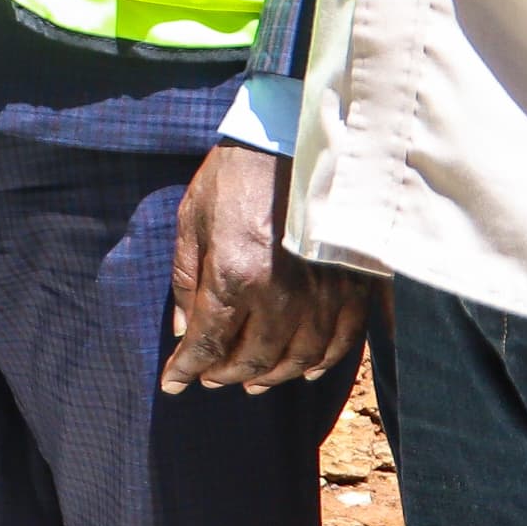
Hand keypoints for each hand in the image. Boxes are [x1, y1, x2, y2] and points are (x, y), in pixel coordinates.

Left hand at [165, 141, 375, 393]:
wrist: (293, 140)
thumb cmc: (233, 177)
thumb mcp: (190, 223)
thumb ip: (184, 281)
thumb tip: (182, 330)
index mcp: (234, 277)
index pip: (209, 342)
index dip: (188, 369)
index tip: (172, 384)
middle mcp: (281, 294)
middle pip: (254, 357)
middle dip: (226, 374)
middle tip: (210, 380)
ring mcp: (323, 293)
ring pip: (299, 358)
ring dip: (272, 376)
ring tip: (251, 382)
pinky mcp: (354, 285)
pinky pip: (342, 340)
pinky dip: (321, 362)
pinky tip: (304, 368)